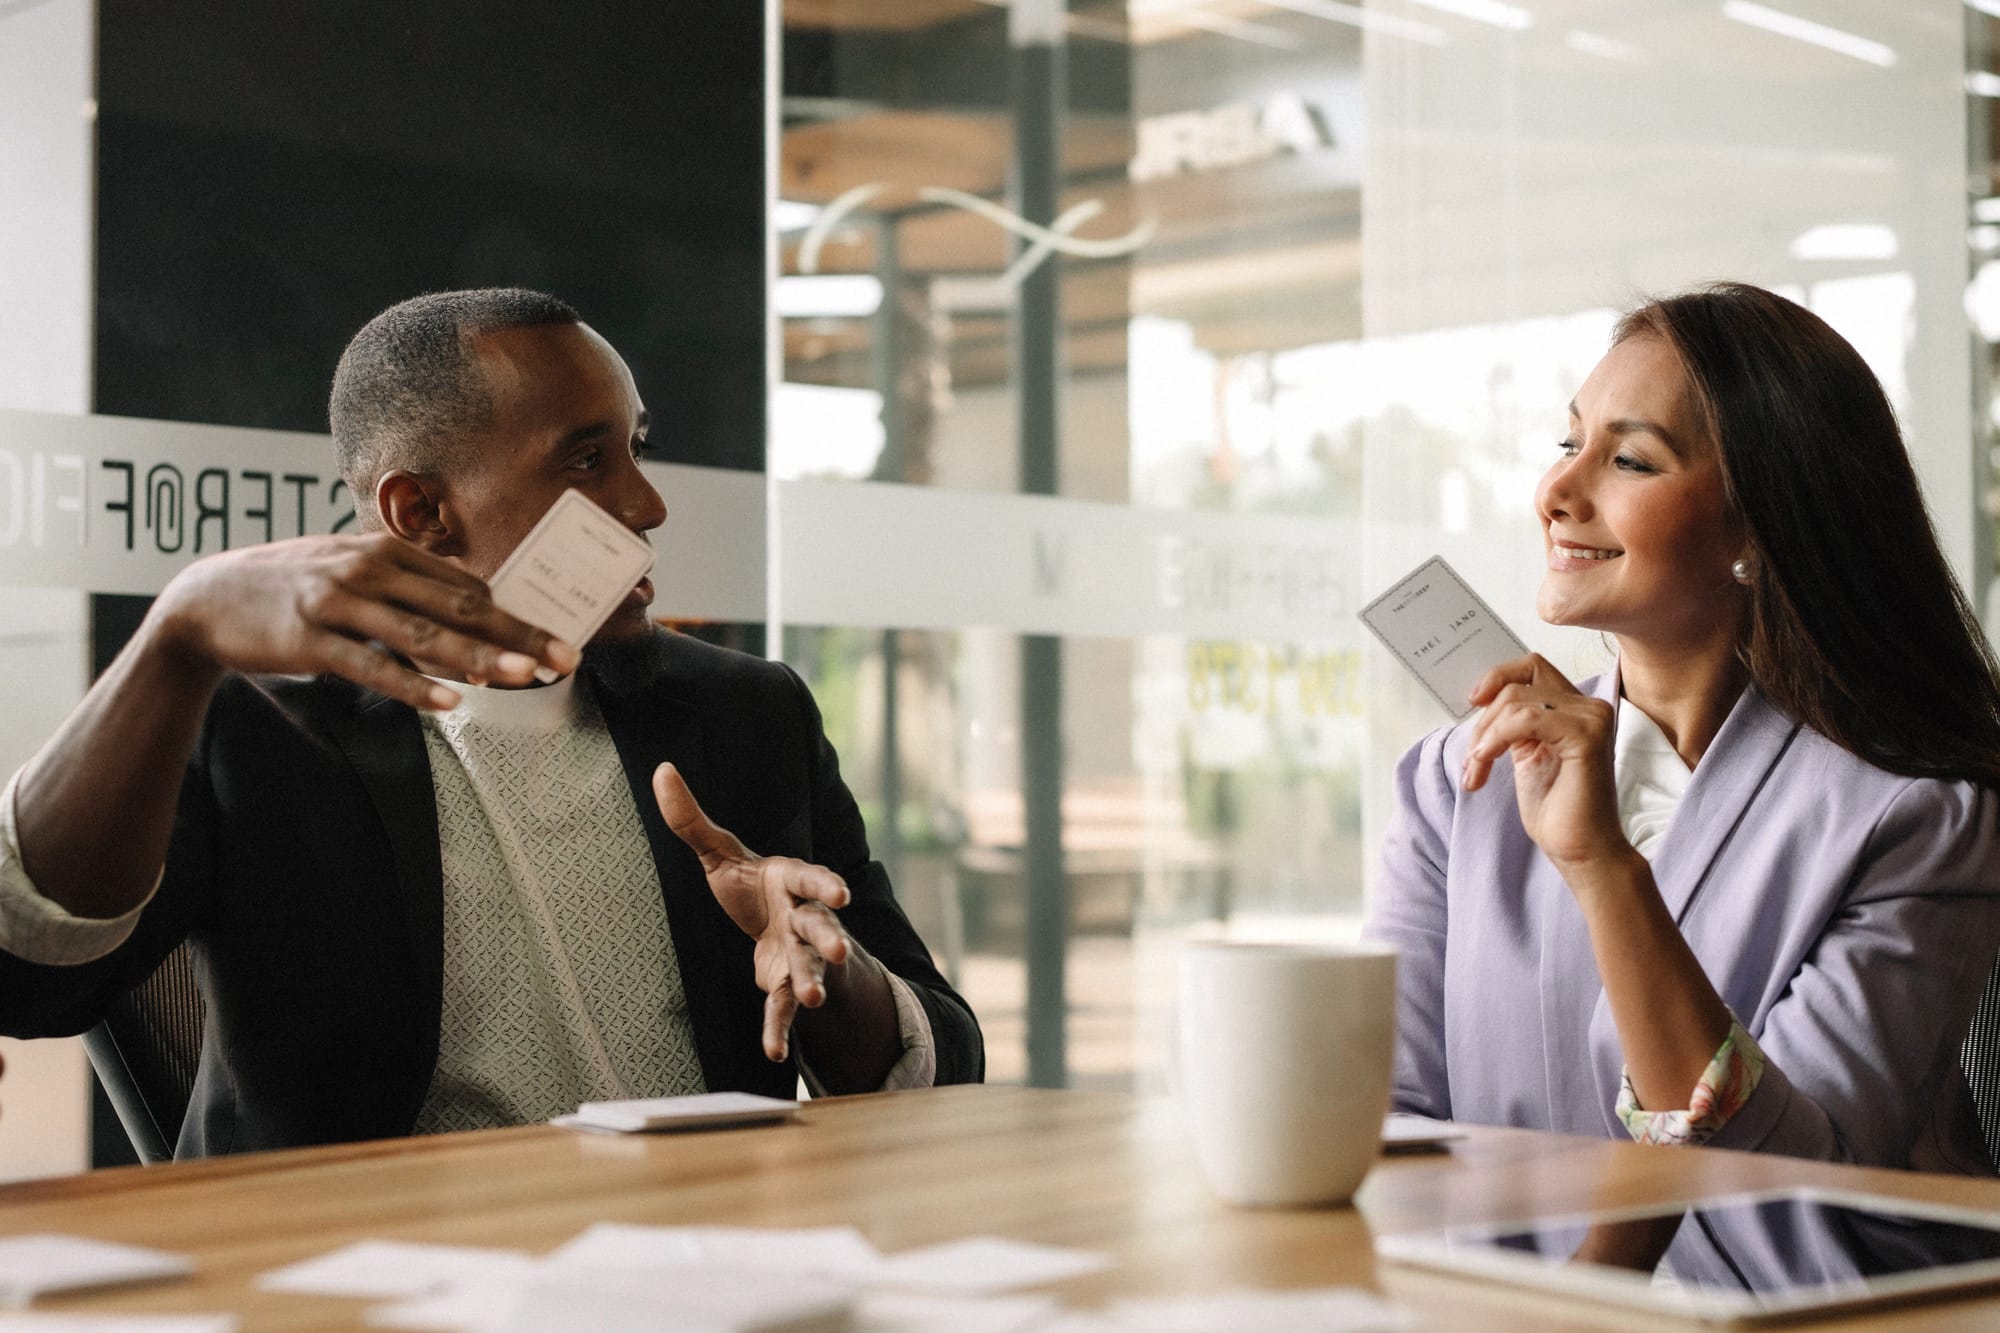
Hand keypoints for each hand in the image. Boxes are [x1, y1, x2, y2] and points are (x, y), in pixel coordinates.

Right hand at [147, 534, 577, 708]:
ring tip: (522, 677)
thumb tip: (474, 611)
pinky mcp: (311, 641)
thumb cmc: (293, 588)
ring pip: (422, 635)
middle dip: (518, 633)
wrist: (206, 600)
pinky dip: (412, 685)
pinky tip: (448, 703)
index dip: (515, 616)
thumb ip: (407, 585)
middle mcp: (367, 570)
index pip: (467, 587)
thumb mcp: (351, 570)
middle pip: (459, 607)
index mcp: (385, 551)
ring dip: (478, 658)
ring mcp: (338, 603)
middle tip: (564, 658)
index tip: (553, 642)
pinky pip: (371, 666)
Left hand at [652, 762, 853, 1060]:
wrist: (769, 925)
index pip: (809, 878)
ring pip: (810, 967)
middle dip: (829, 938)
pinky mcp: (786, 983)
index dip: (825, 886)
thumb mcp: (719, 853)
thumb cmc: (748, 884)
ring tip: (814, 999)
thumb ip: (691, 819)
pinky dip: (780, 1028)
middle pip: (820, 926)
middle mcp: (802, 916)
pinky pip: (784, 1006)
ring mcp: (799, 952)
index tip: (841, 893)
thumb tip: (660, 770)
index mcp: (789, 880)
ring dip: (813, 982)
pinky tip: (774, 1052)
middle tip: (837, 950)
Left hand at [1463, 654, 1629, 872]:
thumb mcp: (1526, 755)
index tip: (1473, 701)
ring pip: (1514, 701)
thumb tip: (1480, 698)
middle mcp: (1589, 707)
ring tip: (1476, 770)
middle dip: (1483, 721)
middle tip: (1472, 759)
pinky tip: (1485, 763)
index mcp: (1575, 709)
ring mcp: (1591, 718)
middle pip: (1517, 684)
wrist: (1581, 851)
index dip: (1498, 677)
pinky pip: (1524, 719)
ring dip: (1484, 737)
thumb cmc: (1557, 811)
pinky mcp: (1586, 735)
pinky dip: (1495, 740)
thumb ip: (1514, 724)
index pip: (1532, 667)